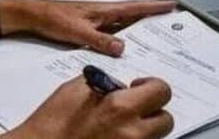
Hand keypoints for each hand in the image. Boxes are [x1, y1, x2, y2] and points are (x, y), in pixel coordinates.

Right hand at [3, 76, 173, 138]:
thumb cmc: (52, 123)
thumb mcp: (76, 89)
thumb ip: (105, 85)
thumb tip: (119, 87)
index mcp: (121, 107)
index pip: (161, 91)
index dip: (152, 86)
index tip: (140, 88)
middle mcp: (131, 133)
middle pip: (166, 120)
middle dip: (153, 112)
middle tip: (136, 109)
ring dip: (144, 130)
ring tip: (122, 126)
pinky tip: (112, 138)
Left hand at [6, 0, 174, 55]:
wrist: (34, 16)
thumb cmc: (54, 18)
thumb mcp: (78, 31)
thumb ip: (100, 40)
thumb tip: (123, 48)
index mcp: (104, 10)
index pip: (134, 8)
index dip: (153, 7)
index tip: (171, 5)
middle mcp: (103, 14)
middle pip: (133, 15)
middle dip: (152, 17)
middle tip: (170, 22)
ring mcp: (97, 21)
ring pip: (124, 23)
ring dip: (139, 27)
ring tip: (155, 35)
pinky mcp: (90, 28)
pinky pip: (113, 32)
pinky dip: (124, 36)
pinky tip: (126, 46)